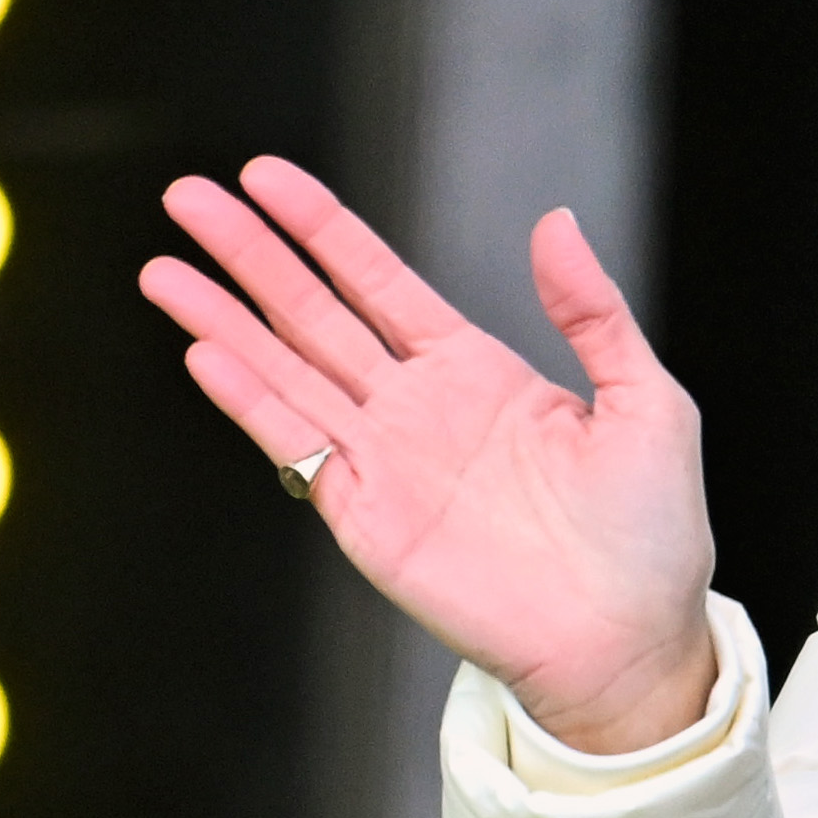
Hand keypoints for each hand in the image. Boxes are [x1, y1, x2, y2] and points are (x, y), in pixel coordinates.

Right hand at [141, 161, 718, 753]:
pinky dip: (253, 403)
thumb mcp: (648, 404)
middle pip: (312, 315)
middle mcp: (417, 411)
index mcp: (475, 372)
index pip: (376, 280)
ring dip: (224, 321)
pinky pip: (301, 451)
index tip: (264, 175)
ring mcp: (387, 465)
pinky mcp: (371, 522)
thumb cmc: (654, 536)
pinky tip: (208, 354)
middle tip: (187, 197)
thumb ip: (596, 313)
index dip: (321, 227)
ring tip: (163, 269)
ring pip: (288, 374)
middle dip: (249, 256)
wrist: (634, 642)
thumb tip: (557, 223)